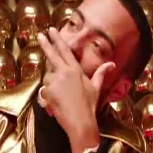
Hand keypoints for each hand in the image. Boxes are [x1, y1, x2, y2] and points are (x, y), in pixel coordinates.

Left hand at [37, 28, 111, 152]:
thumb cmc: (89, 105)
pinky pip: (45, 87)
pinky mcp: (47, 91)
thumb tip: (111, 64)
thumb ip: (101, 73)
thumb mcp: (96, 87)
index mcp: (75, 70)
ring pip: (48, 75)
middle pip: (52, 55)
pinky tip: (56, 98)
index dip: (57, 40)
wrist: (79, 121)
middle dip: (46, 44)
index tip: (51, 31)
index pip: (65, 51)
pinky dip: (49, 90)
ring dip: (52, 79)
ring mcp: (54, 81)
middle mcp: (63, 72)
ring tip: (62, 92)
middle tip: (40, 35)